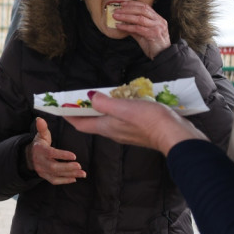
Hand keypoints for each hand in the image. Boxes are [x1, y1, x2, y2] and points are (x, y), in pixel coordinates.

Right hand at [26, 116, 85, 184]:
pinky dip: (64, 181)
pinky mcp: (45, 176)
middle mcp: (40, 161)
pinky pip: (54, 181)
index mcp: (40, 150)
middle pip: (54, 167)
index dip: (62, 155)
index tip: (74, 156)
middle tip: (79, 166)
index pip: (51, 153)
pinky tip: (75, 178)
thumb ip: (42, 128)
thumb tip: (40, 119)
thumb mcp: (41, 135)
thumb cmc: (39, 144)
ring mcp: (42, 170)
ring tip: (82, 173)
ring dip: (70, 174)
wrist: (29, 156)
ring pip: (56, 174)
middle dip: (67, 167)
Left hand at [65, 92, 206, 153]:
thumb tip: (89, 97)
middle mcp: (113, 132)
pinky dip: (114, 110)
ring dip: (99, 110)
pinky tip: (121, 102)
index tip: (59, 107)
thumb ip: (104, 102)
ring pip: (106, 120)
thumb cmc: (149, 121)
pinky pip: (120, 119)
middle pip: (91, 122)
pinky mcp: (137, 130)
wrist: (175, 136)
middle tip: (76, 99)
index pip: (80, 123)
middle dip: (82, 111)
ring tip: (97, 97)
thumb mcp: (122, 108)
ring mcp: (125, 132)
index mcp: (106, 127)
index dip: (68, 115)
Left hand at [111, 2, 169, 58]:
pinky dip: (127, 27)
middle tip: (116, 10)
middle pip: (142, 10)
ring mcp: (157, 27)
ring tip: (116, 16)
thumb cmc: (153, 45)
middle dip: (128, 9)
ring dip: (126, 16)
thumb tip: (123, 22)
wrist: (162, 56)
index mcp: (158, 19)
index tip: (122, 4)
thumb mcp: (143, 34)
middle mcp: (159, 21)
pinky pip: (138, 28)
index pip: (145, 7)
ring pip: (140, 18)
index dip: (133, 4)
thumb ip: (134, 28)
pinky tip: (120, 26)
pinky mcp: (153, 34)